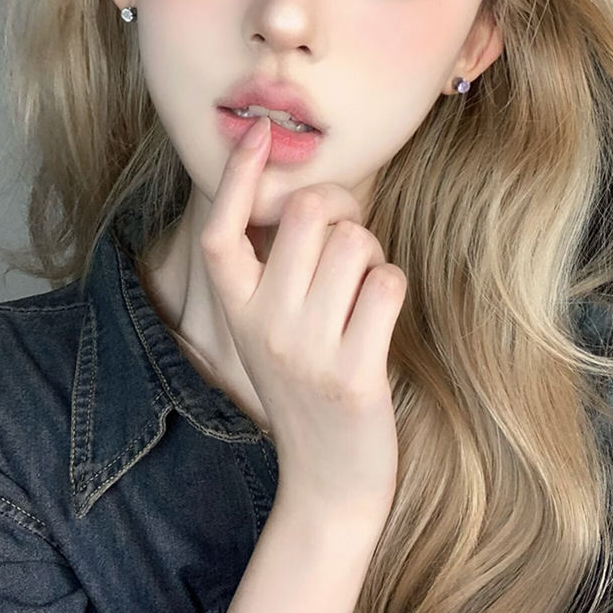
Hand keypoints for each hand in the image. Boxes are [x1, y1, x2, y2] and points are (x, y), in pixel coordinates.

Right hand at [200, 114, 406, 510]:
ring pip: (356, 242)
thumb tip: (308, 197)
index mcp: (237, 310)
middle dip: (341, 212)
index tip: (259, 132)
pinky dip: (392, 288)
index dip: (236, 178)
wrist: (328, 480)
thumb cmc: (307, 384)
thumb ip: (275, 270)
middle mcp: (262, 325)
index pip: (220, 232)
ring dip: (372, 256)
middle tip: (348, 244)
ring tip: (362, 295)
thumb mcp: (270, 329)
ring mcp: (306, 350)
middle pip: (306, 213)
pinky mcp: (354, 371)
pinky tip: (379, 320)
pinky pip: (387, 283)